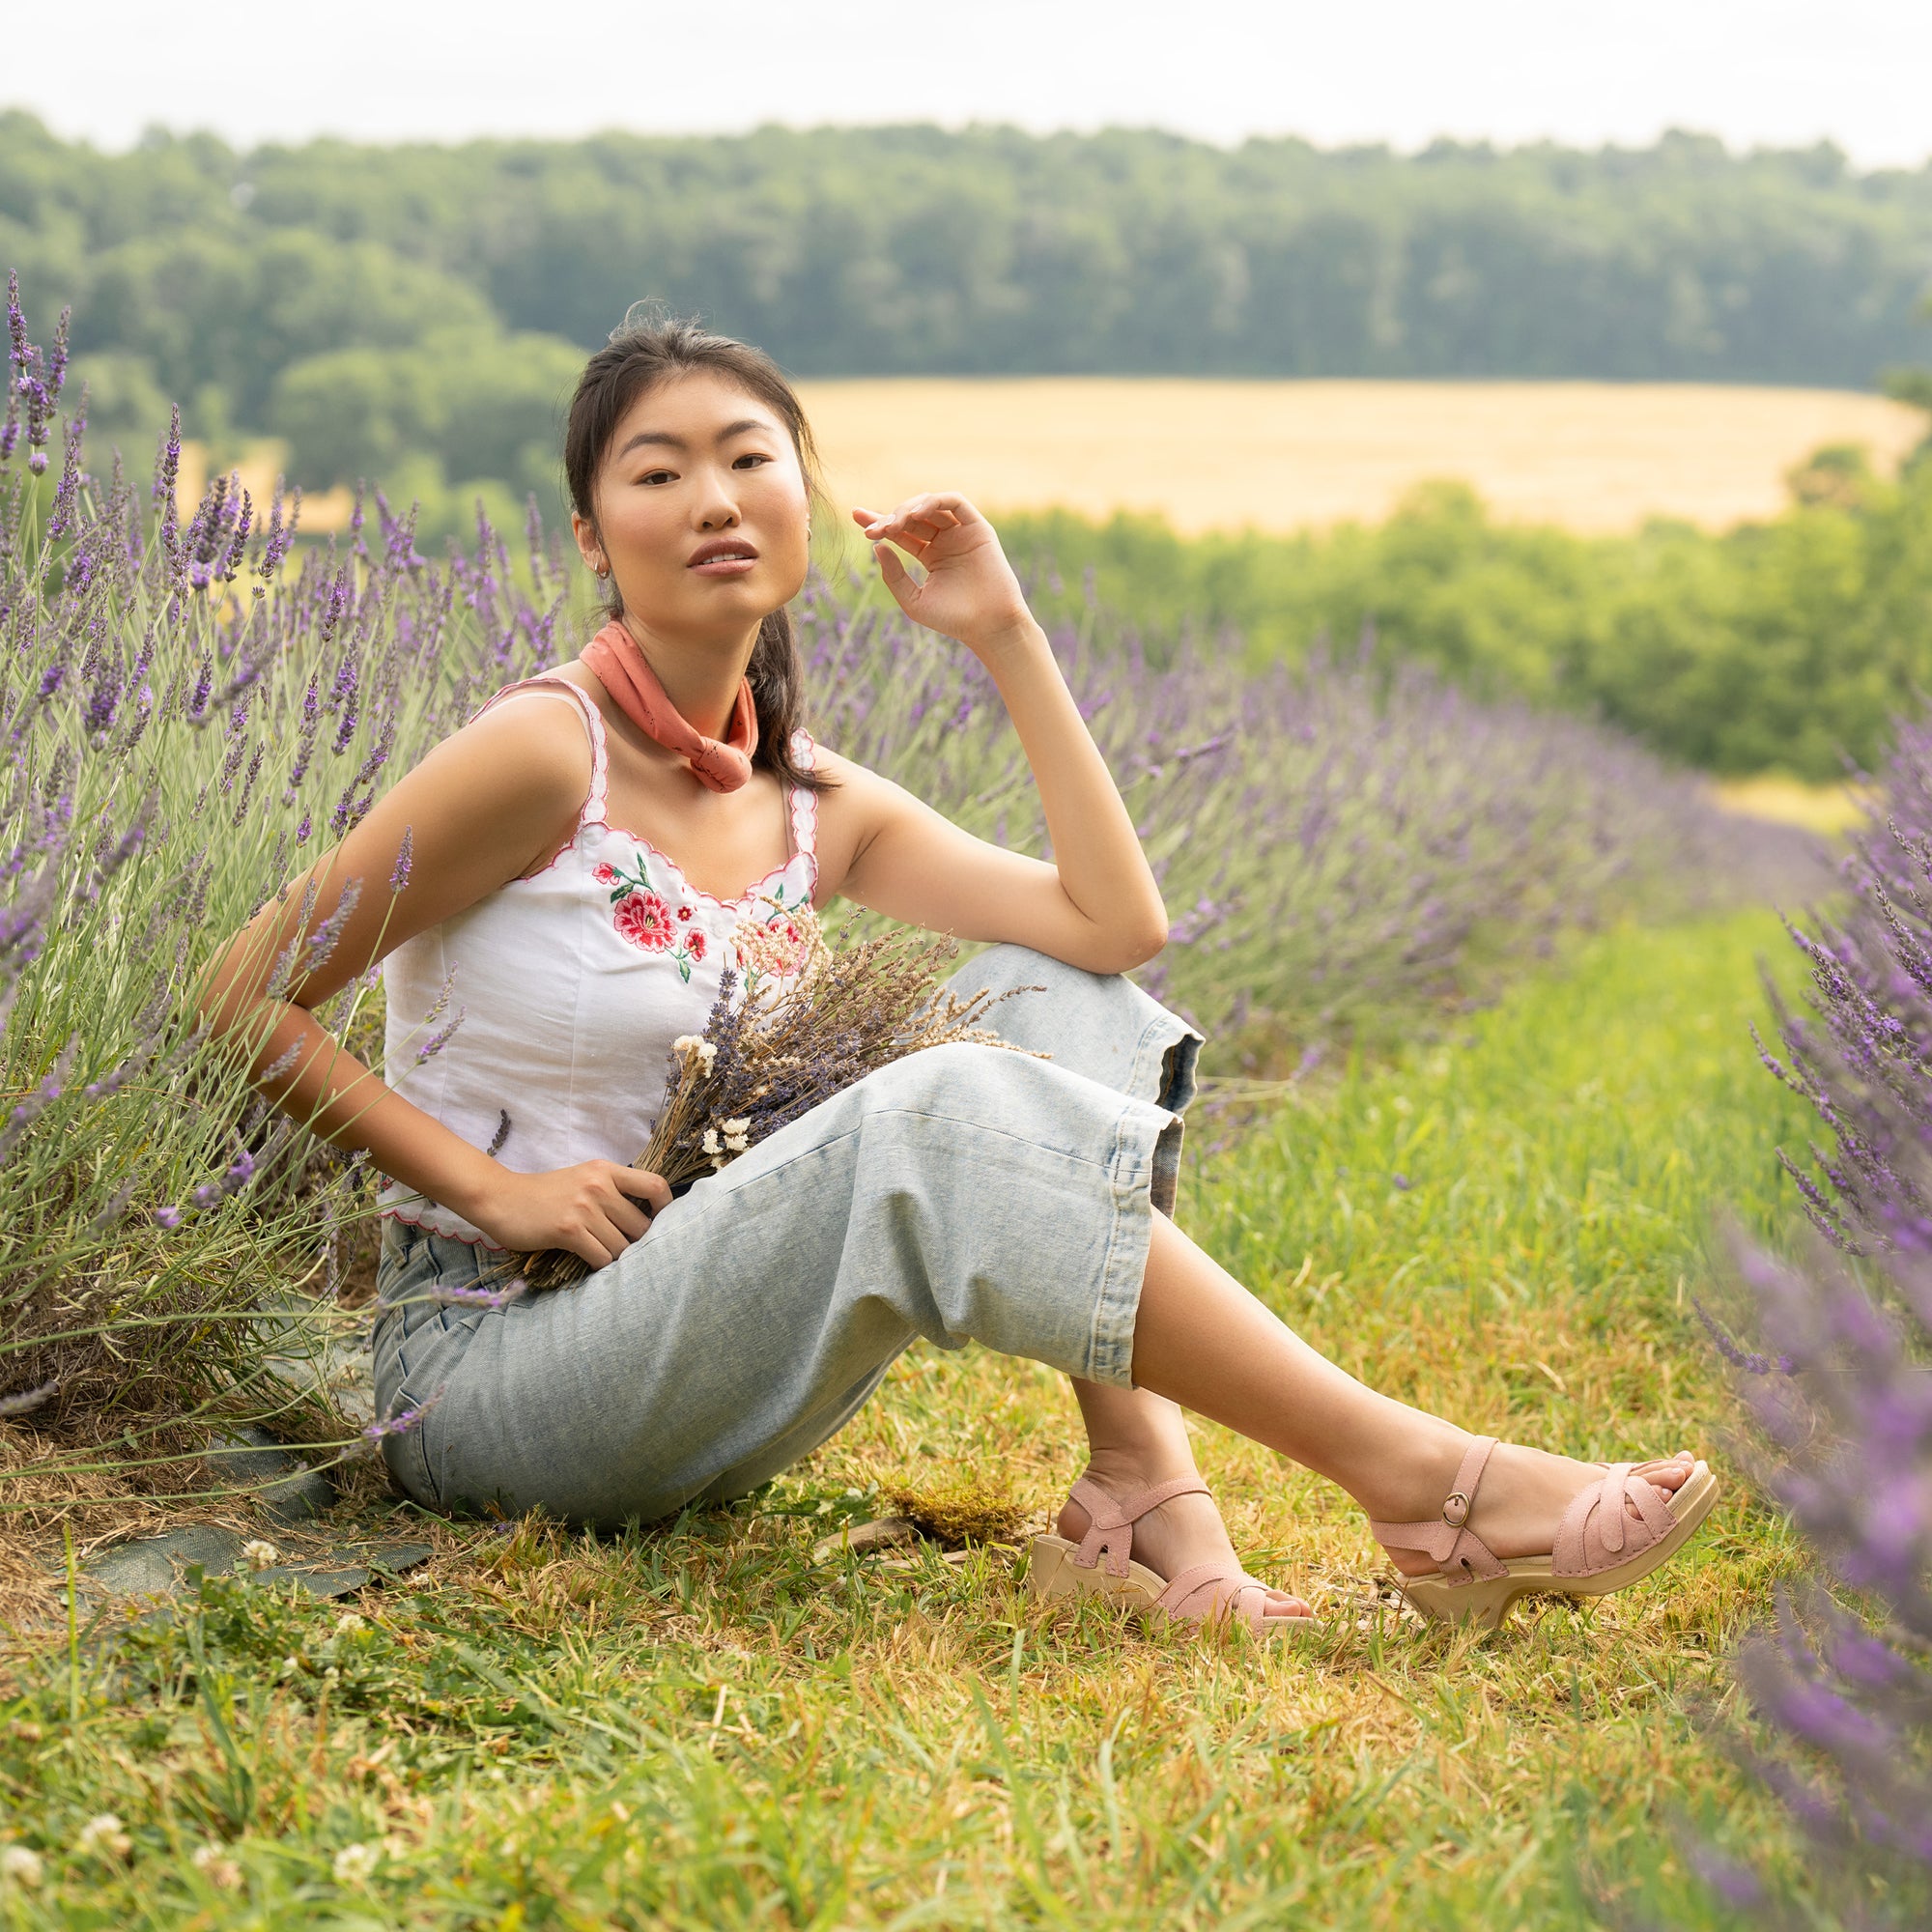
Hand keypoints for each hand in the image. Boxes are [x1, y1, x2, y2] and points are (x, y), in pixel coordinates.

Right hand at [468, 1161, 670, 1267]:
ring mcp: (584, 1208)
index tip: (661, 1224)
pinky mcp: (569, 1230)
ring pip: (622, 1246)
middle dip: (638, 1244)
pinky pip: (602, 1257)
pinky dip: (600, 1265)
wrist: (500, 1198)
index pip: (655, 1185)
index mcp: (606, 1170)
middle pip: (642, 1225)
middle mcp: (599, 1186)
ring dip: (617, 1258)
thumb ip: (612, 1191)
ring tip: (605, 1257)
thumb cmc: (544, 1193)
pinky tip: (590, 1261)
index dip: (667, 1208)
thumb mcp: (583, 1178)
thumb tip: (646, 1218)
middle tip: (629, 1252)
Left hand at [853, 494, 1034, 656]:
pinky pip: (955, 502)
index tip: (856, 517)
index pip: (900, 532)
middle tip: (875, 530)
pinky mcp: (978, 528)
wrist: (988, 625)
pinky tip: (917, 513)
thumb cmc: (952, 619)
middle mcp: (945, 540)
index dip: (878, 521)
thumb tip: (877, 547)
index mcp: (930, 555)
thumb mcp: (913, 600)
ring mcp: (961, 532)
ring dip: (909, 509)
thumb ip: (893, 575)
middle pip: (911, 517)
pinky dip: (934, 501)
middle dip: (890, 518)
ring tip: (895, 524)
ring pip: (930, 506)